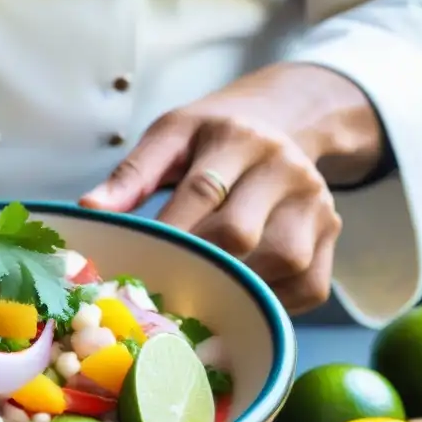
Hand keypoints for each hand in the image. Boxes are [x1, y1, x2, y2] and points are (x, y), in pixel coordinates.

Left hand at [77, 66, 377, 314]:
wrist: (282, 118)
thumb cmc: (212, 137)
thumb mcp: (169, 136)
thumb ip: (131, 174)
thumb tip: (89, 210)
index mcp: (235, 138)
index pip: (199, 192)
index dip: (167, 235)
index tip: (135, 267)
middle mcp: (283, 167)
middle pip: (239, 232)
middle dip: (196, 266)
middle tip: (161, 291)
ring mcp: (314, 201)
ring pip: (284, 262)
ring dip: (238, 288)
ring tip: (201, 297)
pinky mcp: (332, 232)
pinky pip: (310, 286)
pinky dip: (275, 303)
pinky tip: (242, 299)